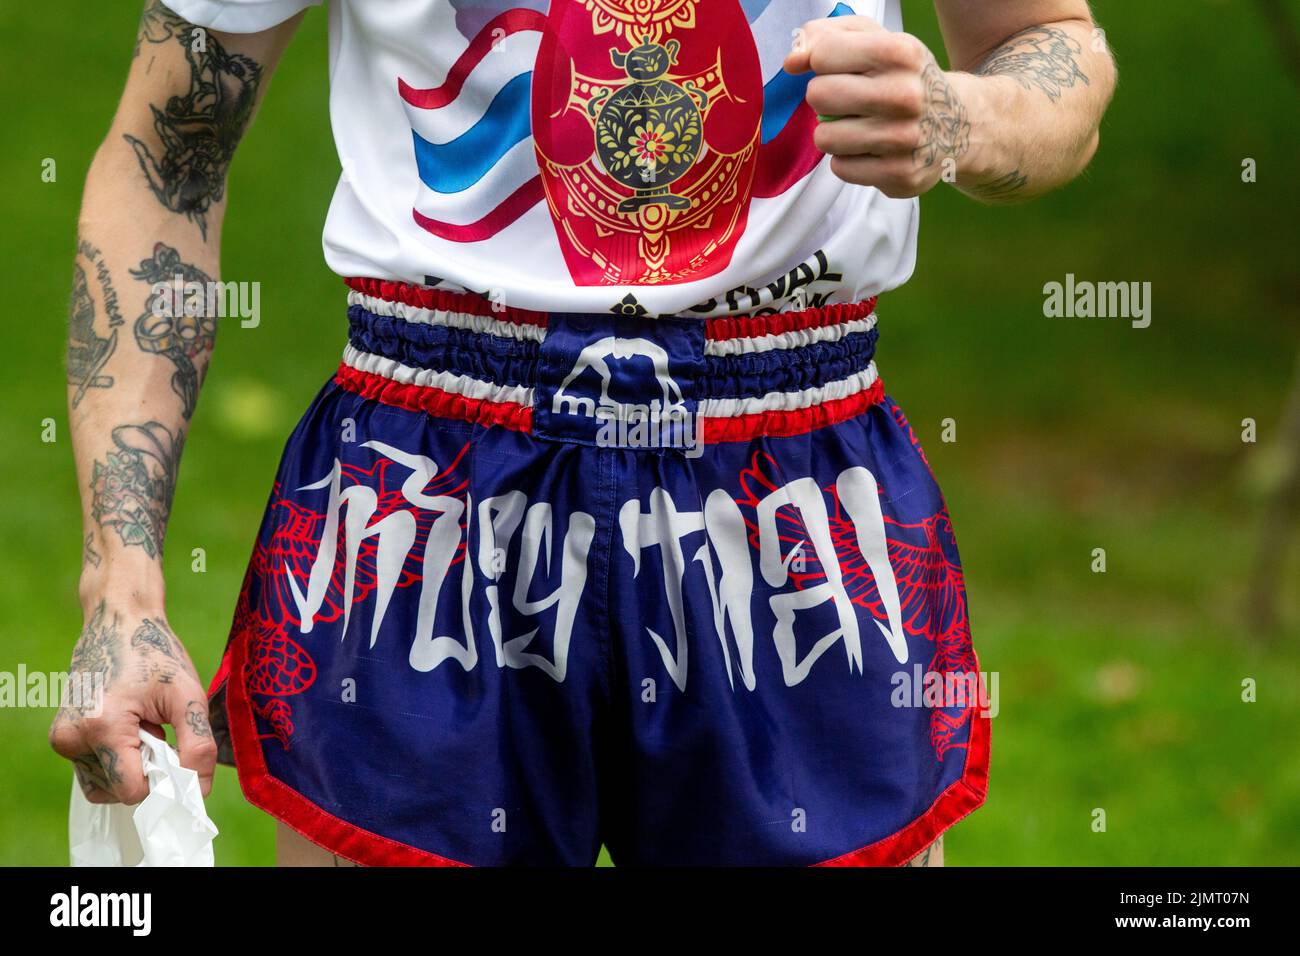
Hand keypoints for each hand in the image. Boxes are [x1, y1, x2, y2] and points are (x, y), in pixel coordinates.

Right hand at [49, 602, 216, 803]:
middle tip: (158, 730)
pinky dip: (118, 759)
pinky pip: (95, 771)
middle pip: (119, 790)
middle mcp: (72, 738)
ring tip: (143, 726)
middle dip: (146, 769)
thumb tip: (198, 791)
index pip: (131, 790)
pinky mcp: (62, 739)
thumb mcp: (189, 696)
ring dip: (132, 765)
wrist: (118, 622)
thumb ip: (198, 745)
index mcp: (101, 726)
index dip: (162, 782)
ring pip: (106, 785)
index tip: (178, 756)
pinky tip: (130, 728)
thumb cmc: (156, 654)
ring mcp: (63, 740)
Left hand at [785, 15, 971, 197]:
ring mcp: (904, 139)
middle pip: (818, 95)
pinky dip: (849, 160)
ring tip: (858, 127)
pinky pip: (841, 168)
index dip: (821, 63)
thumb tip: (792, 61)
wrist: (958, 122)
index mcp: (899, 53)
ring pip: (825, 137)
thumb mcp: (874, 40)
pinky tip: (871, 150)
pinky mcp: (900, 175)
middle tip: (848, 101)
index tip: (839, 69)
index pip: (822, 55)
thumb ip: (825, 36)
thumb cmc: (903, 78)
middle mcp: (905, 95)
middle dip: (824, 98)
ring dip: (833, 133)